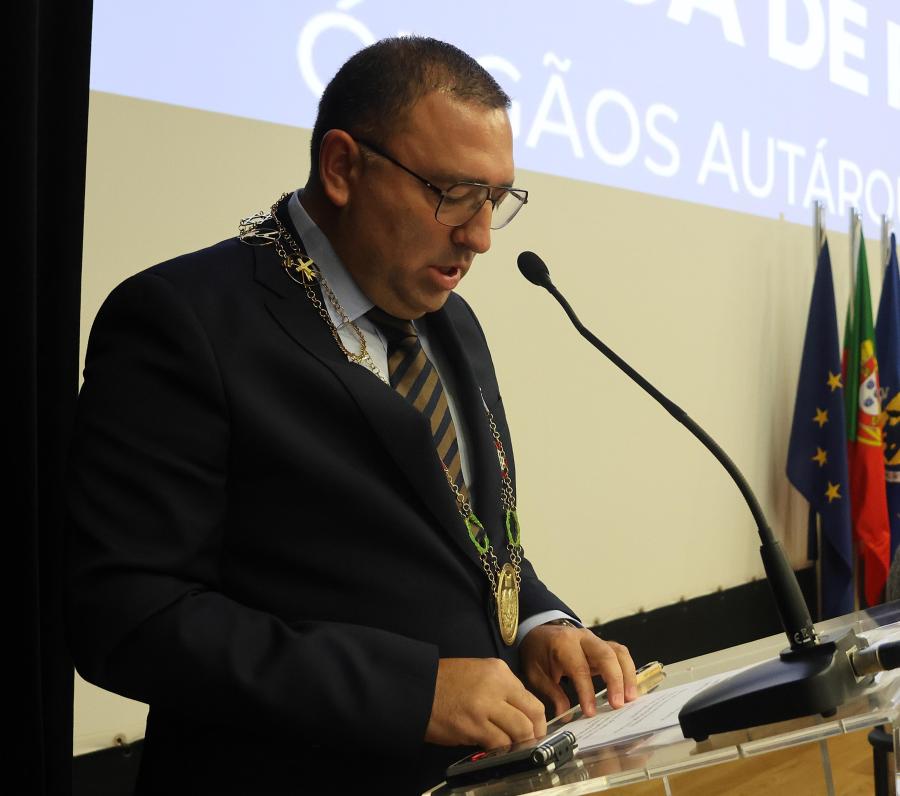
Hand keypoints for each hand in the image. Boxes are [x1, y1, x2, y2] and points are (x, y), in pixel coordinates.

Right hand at [425, 658, 546, 748]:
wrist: (417, 687)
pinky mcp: (474, 725)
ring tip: (510, 748)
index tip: (534, 730)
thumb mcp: (478, 673)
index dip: (536, 720)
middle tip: (530, 743)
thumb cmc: (443, 682)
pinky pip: (499, 744)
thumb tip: (518, 713)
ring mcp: (486, 705)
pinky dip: (500, 751)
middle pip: (532, 715)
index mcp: (499, 671)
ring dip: (517, 744)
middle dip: (535, 733)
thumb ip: (500, 689)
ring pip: (520, 732)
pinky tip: (493, 750)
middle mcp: (497, 685)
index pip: (530, 698)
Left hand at [519, 623, 636, 717]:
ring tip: (631, 699)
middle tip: (618, 705)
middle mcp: (582, 638)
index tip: (590, 713)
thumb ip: (551, 692)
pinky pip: (621, 654)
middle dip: (615, 680)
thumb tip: (565, 715)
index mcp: (563, 644)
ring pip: (619, 652)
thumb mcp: (535, 672)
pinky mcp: (603, 645)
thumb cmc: (537, 652)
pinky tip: (630, 689)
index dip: (587, 691)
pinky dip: (628, 670)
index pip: (580, 668)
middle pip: (606, 655)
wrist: (539, 632)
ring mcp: (595, 640)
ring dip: (628, 675)